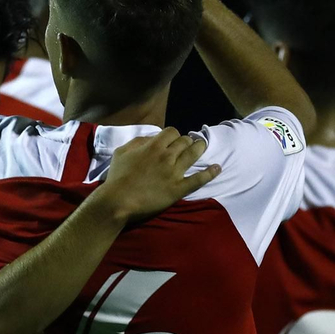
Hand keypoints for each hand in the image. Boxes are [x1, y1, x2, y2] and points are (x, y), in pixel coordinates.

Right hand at [95, 127, 217, 222]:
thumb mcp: (121, 152)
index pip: (172, 132)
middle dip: (186, 141)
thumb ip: (138, 142)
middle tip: (187, 145)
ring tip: (203, 146)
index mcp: (153, 146)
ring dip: (200, 148)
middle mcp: (166, 156)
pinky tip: (217, 168)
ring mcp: (174, 172)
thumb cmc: (117, 177)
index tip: (172, 140)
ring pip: (193, 154)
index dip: (173, 135)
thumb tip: (152, 138)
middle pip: (184, 141)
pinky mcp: (178, 188)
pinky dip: (210, 173)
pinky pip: (198, 179)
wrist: (118, 201)